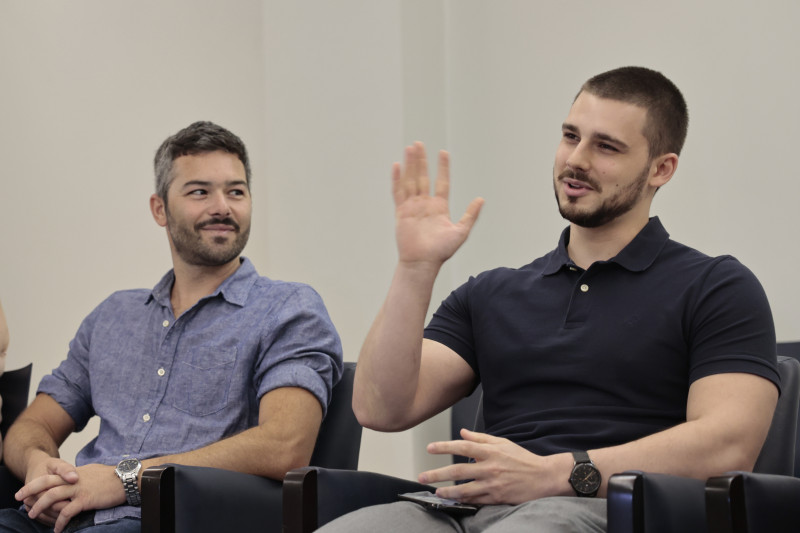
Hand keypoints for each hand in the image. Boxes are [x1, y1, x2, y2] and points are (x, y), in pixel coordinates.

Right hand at [16, 455, 77, 526]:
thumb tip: (74, 478)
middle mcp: (31, 500)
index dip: (67, 503)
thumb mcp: (57, 464)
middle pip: (50, 511)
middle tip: (79, 511)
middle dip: (64, 512)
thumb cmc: (49, 466)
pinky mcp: (34, 510)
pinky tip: (67, 517)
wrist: (36, 469)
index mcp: (37, 488)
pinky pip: (45, 519)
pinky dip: (55, 519)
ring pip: (47, 517)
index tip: (80, 502)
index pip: (53, 501)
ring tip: (75, 515)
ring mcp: (32, 507)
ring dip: (60, 518)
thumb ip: (65, 469)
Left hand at [19, 463, 125, 532]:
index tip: (27, 490)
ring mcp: (79, 488)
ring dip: (40, 506)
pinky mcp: (86, 499)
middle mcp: (74, 479)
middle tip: (20, 499)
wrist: (127, 478)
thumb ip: (80, 475)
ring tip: (33, 515)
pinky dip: (60, 521)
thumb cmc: (112, 476)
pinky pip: (68, 511)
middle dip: (30, 490)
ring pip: (53, 496)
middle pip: (47, 483)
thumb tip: (74, 477)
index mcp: (74, 473)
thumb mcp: (92, 471)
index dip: (37, 483)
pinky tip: (58, 529)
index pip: (51, 476)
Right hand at [393, 142, 482, 267]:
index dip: (443, 167)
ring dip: (410, 165)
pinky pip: (398, 192)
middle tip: (419, 144)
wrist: (422, 262)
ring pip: (410, 180)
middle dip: (421, 161)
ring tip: (410, 148)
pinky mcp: (401, 212)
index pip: (442, 182)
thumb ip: (470, 215)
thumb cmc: (441, 251)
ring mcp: (412, 207)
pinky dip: (397, 179)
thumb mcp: (461, 231)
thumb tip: (481, 199)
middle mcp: (425, 204)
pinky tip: (398, 166)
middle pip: (422, 177)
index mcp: (439, 207)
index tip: (443, 153)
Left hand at [418, 428, 568, 504]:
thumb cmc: (523, 460)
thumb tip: (463, 433)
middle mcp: (490, 468)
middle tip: (422, 476)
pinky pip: (476, 500)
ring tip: (435, 491)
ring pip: (464, 489)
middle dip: (437, 474)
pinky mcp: (497, 498)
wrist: (544, 477)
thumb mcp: (503, 443)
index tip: (430, 448)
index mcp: (491, 452)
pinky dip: (464, 500)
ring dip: (447, 491)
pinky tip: (454, 500)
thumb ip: (481, 438)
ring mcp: (493, 485)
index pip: (462, 447)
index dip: (444, 447)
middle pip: (458, 471)